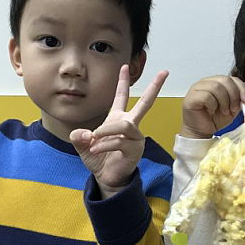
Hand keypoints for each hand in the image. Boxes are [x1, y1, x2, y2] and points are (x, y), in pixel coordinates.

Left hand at [70, 65, 167, 198]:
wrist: (105, 178)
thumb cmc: (98, 159)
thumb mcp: (83, 145)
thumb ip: (79, 136)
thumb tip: (85, 134)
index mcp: (118, 119)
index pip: (122, 97)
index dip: (122, 82)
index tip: (124, 66)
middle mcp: (130, 126)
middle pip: (145, 104)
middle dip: (154, 87)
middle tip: (165, 72)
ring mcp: (135, 138)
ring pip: (124, 124)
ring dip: (106, 130)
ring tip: (94, 139)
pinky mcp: (135, 150)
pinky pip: (119, 141)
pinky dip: (104, 144)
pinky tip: (95, 149)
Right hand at [180, 75, 244, 138]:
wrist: (202, 132)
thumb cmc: (214, 119)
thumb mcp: (232, 109)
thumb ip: (239, 101)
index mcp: (216, 82)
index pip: (232, 78)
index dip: (242, 88)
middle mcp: (206, 82)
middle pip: (225, 80)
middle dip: (233, 95)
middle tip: (234, 108)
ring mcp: (197, 88)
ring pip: (216, 87)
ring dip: (224, 101)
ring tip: (223, 111)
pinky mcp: (191, 97)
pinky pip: (206, 95)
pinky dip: (213, 104)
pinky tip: (211, 111)